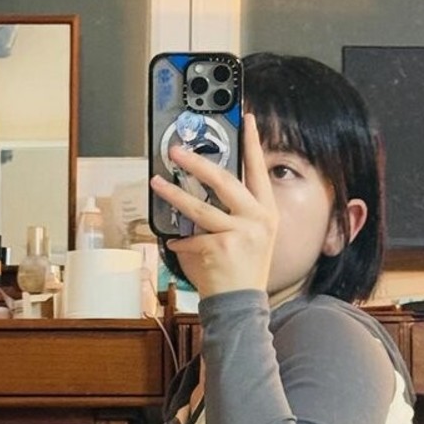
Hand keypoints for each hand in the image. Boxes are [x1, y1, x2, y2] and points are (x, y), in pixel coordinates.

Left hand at [150, 113, 277, 297]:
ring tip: (157, 182)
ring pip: (197, 207)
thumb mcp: (249, 236)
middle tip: (176, 151)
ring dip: (173, 194)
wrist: (240, 305)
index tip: (247, 118)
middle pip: (223, 181)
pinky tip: (178, 245)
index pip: (259, 170)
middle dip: (196, 163)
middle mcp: (257, 219)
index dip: (252, 142)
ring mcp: (239, 233)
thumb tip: (201, 185)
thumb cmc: (241, 269)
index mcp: (266, 212)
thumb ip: (233, 211)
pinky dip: (180, 242)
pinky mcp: (218, 248)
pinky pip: (189, 237)